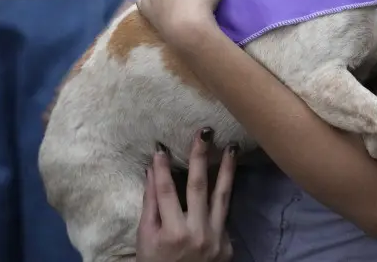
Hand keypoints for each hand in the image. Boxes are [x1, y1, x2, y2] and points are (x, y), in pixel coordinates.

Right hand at [137, 130, 235, 261]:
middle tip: (204, 132)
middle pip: (198, 186)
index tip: (161, 147)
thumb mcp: (145, 240)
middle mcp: (196, 233)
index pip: (166, 192)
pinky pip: (224, 213)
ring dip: (227, 169)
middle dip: (200, 157)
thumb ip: (150, 206)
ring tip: (231, 147)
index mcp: (171, 234)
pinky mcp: (228, 243)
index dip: (162, 169)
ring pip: (222, 195)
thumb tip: (151, 172)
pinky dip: (225, 194)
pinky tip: (229, 174)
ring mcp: (216, 238)